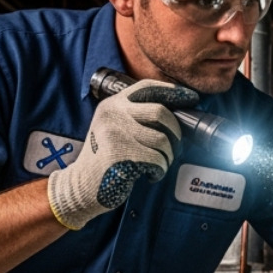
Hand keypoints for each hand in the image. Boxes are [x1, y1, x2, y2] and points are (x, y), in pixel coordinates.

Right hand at [47, 79, 199, 229]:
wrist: (81, 185)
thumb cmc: (105, 158)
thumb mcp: (113, 127)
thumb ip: (137, 117)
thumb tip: (178, 114)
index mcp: (112, 104)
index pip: (147, 87)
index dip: (173, 91)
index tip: (191, 98)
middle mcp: (112, 114)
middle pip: (161, 112)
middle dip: (176, 132)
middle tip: (174, 147)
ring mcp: (115, 134)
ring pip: (162, 140)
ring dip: (167, 156)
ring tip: (157, 164)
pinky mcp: (120, 156)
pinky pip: (157, 160)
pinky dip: (159, 170)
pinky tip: (149, 174)